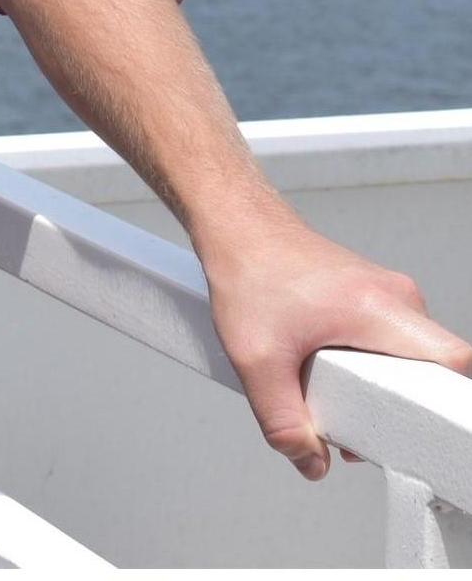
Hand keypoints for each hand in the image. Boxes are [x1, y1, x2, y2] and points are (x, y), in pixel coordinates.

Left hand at [202, 211, 471, 478]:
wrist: (234, 222)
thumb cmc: (247, 267)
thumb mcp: (257, 357)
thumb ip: (283, 420)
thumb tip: (311, 462)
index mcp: (384, 310)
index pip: (456, 363)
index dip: (452, 405)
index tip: (430, 432)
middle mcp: (397, 299)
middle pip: (431, 371)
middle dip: (402, 409)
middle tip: (366, 428)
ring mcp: (386, 296)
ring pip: (407, 359)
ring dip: (378, 389)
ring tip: (336, 400)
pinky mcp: (371, 297)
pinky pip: (389, 344)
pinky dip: (366, 368)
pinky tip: (330, 377)